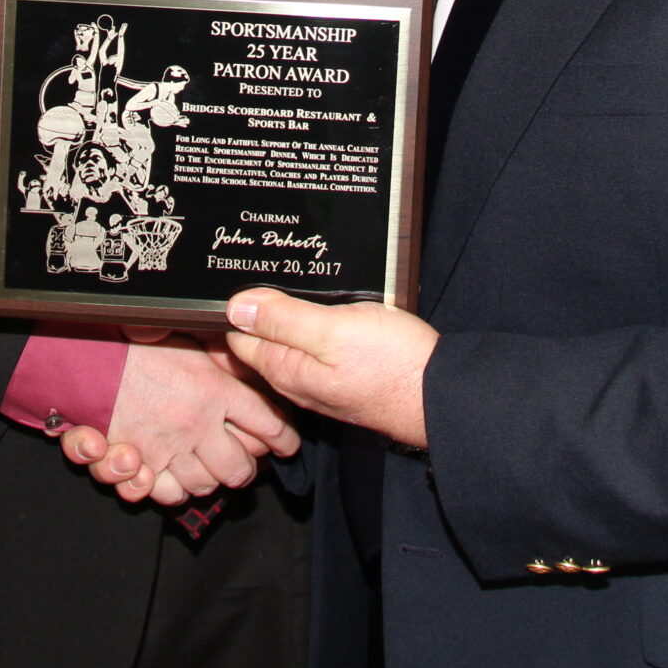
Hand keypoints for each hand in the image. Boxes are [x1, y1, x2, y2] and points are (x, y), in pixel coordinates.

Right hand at [55, 330, 297, 506]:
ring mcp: (169, 449)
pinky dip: (171, 490)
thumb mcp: (186, 340)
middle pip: (241, 469)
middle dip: (246, 468)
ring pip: (206, 486)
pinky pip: (168, 494)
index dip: (284, 438)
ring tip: (207, 467)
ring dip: (209, 479)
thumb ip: (217, 356)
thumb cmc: (131, 345)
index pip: (268, 423)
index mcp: (214, 389)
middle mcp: (197, 425)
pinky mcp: (140, 466)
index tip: (287, 444)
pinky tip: (172, 475)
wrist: (83, 359)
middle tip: (244, 460)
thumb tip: (244, 354)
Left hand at [224, 290, 435, 448]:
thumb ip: (283, 318)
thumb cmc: (393, 364)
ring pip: (287, 342)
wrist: (440, 395)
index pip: (234, 338)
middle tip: (250, 271)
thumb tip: (235, 306)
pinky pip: (313, 347)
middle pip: (258, 341)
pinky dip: (308, 326)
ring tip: (280, 281)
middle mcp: (296, 380)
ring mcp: (319, 380)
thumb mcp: (332, 330)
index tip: (227, 278)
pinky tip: (317, 307)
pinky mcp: (343, 375)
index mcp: (284, 368)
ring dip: (280, 316)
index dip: (227, 308)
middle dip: (251, 310)